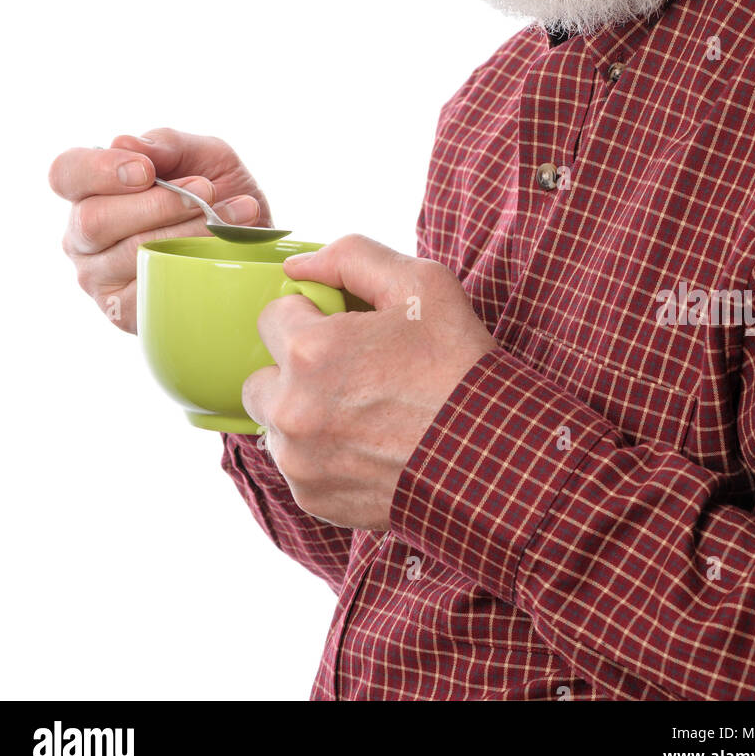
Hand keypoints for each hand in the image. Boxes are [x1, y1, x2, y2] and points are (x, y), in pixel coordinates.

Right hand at [49, 128, 271, 332]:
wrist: (258, 241)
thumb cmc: (219, 193)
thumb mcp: (204, 155)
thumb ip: (167, 144)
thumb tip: (123, 143)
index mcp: (90, 190)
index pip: (65, 173)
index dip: (99, 170)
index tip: (146, 170)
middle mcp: (82, 236)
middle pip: (93, 220)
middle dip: (157, 204)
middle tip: (205, 190)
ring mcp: (98, 278)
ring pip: (129, 254)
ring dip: (187, 232)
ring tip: (233, 214)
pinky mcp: (123, 312)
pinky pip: (149, 290)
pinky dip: (192, 265)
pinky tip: (221, 249)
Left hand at [241, 234, 497, 530]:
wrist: (493, 456)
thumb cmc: (459, 367)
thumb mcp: (422, 284)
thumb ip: (352, 257)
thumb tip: (298, 267)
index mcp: (310, 351)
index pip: (271, 317)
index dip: (310, 317)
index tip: (343, 330)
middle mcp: (292, 409)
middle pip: (261, 376)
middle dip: (294, 370)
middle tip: (349, 372)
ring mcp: (299, 460)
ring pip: (276, 423)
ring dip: (304, 413)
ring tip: (361, 412)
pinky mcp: (313, 498)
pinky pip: (297, 464)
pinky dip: (321, 454)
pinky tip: (367, 445)